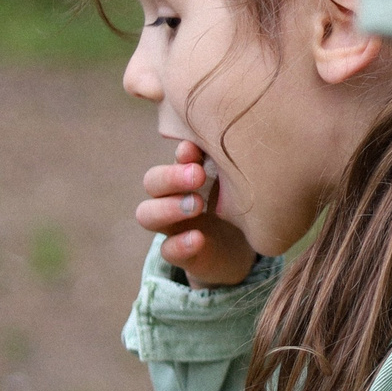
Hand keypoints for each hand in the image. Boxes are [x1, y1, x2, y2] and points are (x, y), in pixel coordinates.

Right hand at [137, 141, 255, 286]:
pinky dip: (180, 244)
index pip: (174, 159)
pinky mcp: (180, 253)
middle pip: (152, 182)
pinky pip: (167, 250)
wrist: (244, 249)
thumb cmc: (241, 206)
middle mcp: (173, 197)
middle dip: (171, 177)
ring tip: (196, 205)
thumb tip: (243, 136)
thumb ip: (234, 166)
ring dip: (168, 208)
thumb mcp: (241, 184)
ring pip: (147, 214)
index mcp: (188, 174)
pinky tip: (198, 238)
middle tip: (197, 176)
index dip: (182, 153)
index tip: (195, 149)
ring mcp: (173, 226)